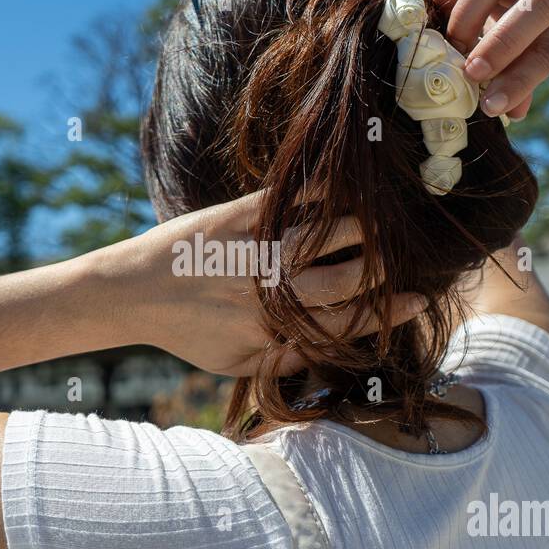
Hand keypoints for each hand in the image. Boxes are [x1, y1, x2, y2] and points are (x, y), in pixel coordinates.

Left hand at [125, 192, 426, 377]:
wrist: (131, 291)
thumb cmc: (187, 331)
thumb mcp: (233, 362)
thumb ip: (282, 362)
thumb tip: (332, 352)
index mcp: (272, 332)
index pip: (344, 325)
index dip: (386, 314)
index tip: (416, 300)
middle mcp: (268, 294)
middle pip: (345, 282)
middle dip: (383, 272)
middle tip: (406, 260)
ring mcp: (253, 253)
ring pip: (326, 238)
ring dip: (361, 230)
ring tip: (380, 225)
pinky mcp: (237, 219)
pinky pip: (290, 202)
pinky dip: (321, 192)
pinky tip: (344, 187)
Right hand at [425, 0, 548, 119]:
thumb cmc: (519, 20)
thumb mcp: (525, 50)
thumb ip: (520, 78)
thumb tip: (515, 112)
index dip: (521, 80)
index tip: (490, 106)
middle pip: (538, 4)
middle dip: (503, 43)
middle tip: (470, 72)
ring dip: (468, 16)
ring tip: (451, 43)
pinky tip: (439, 7)